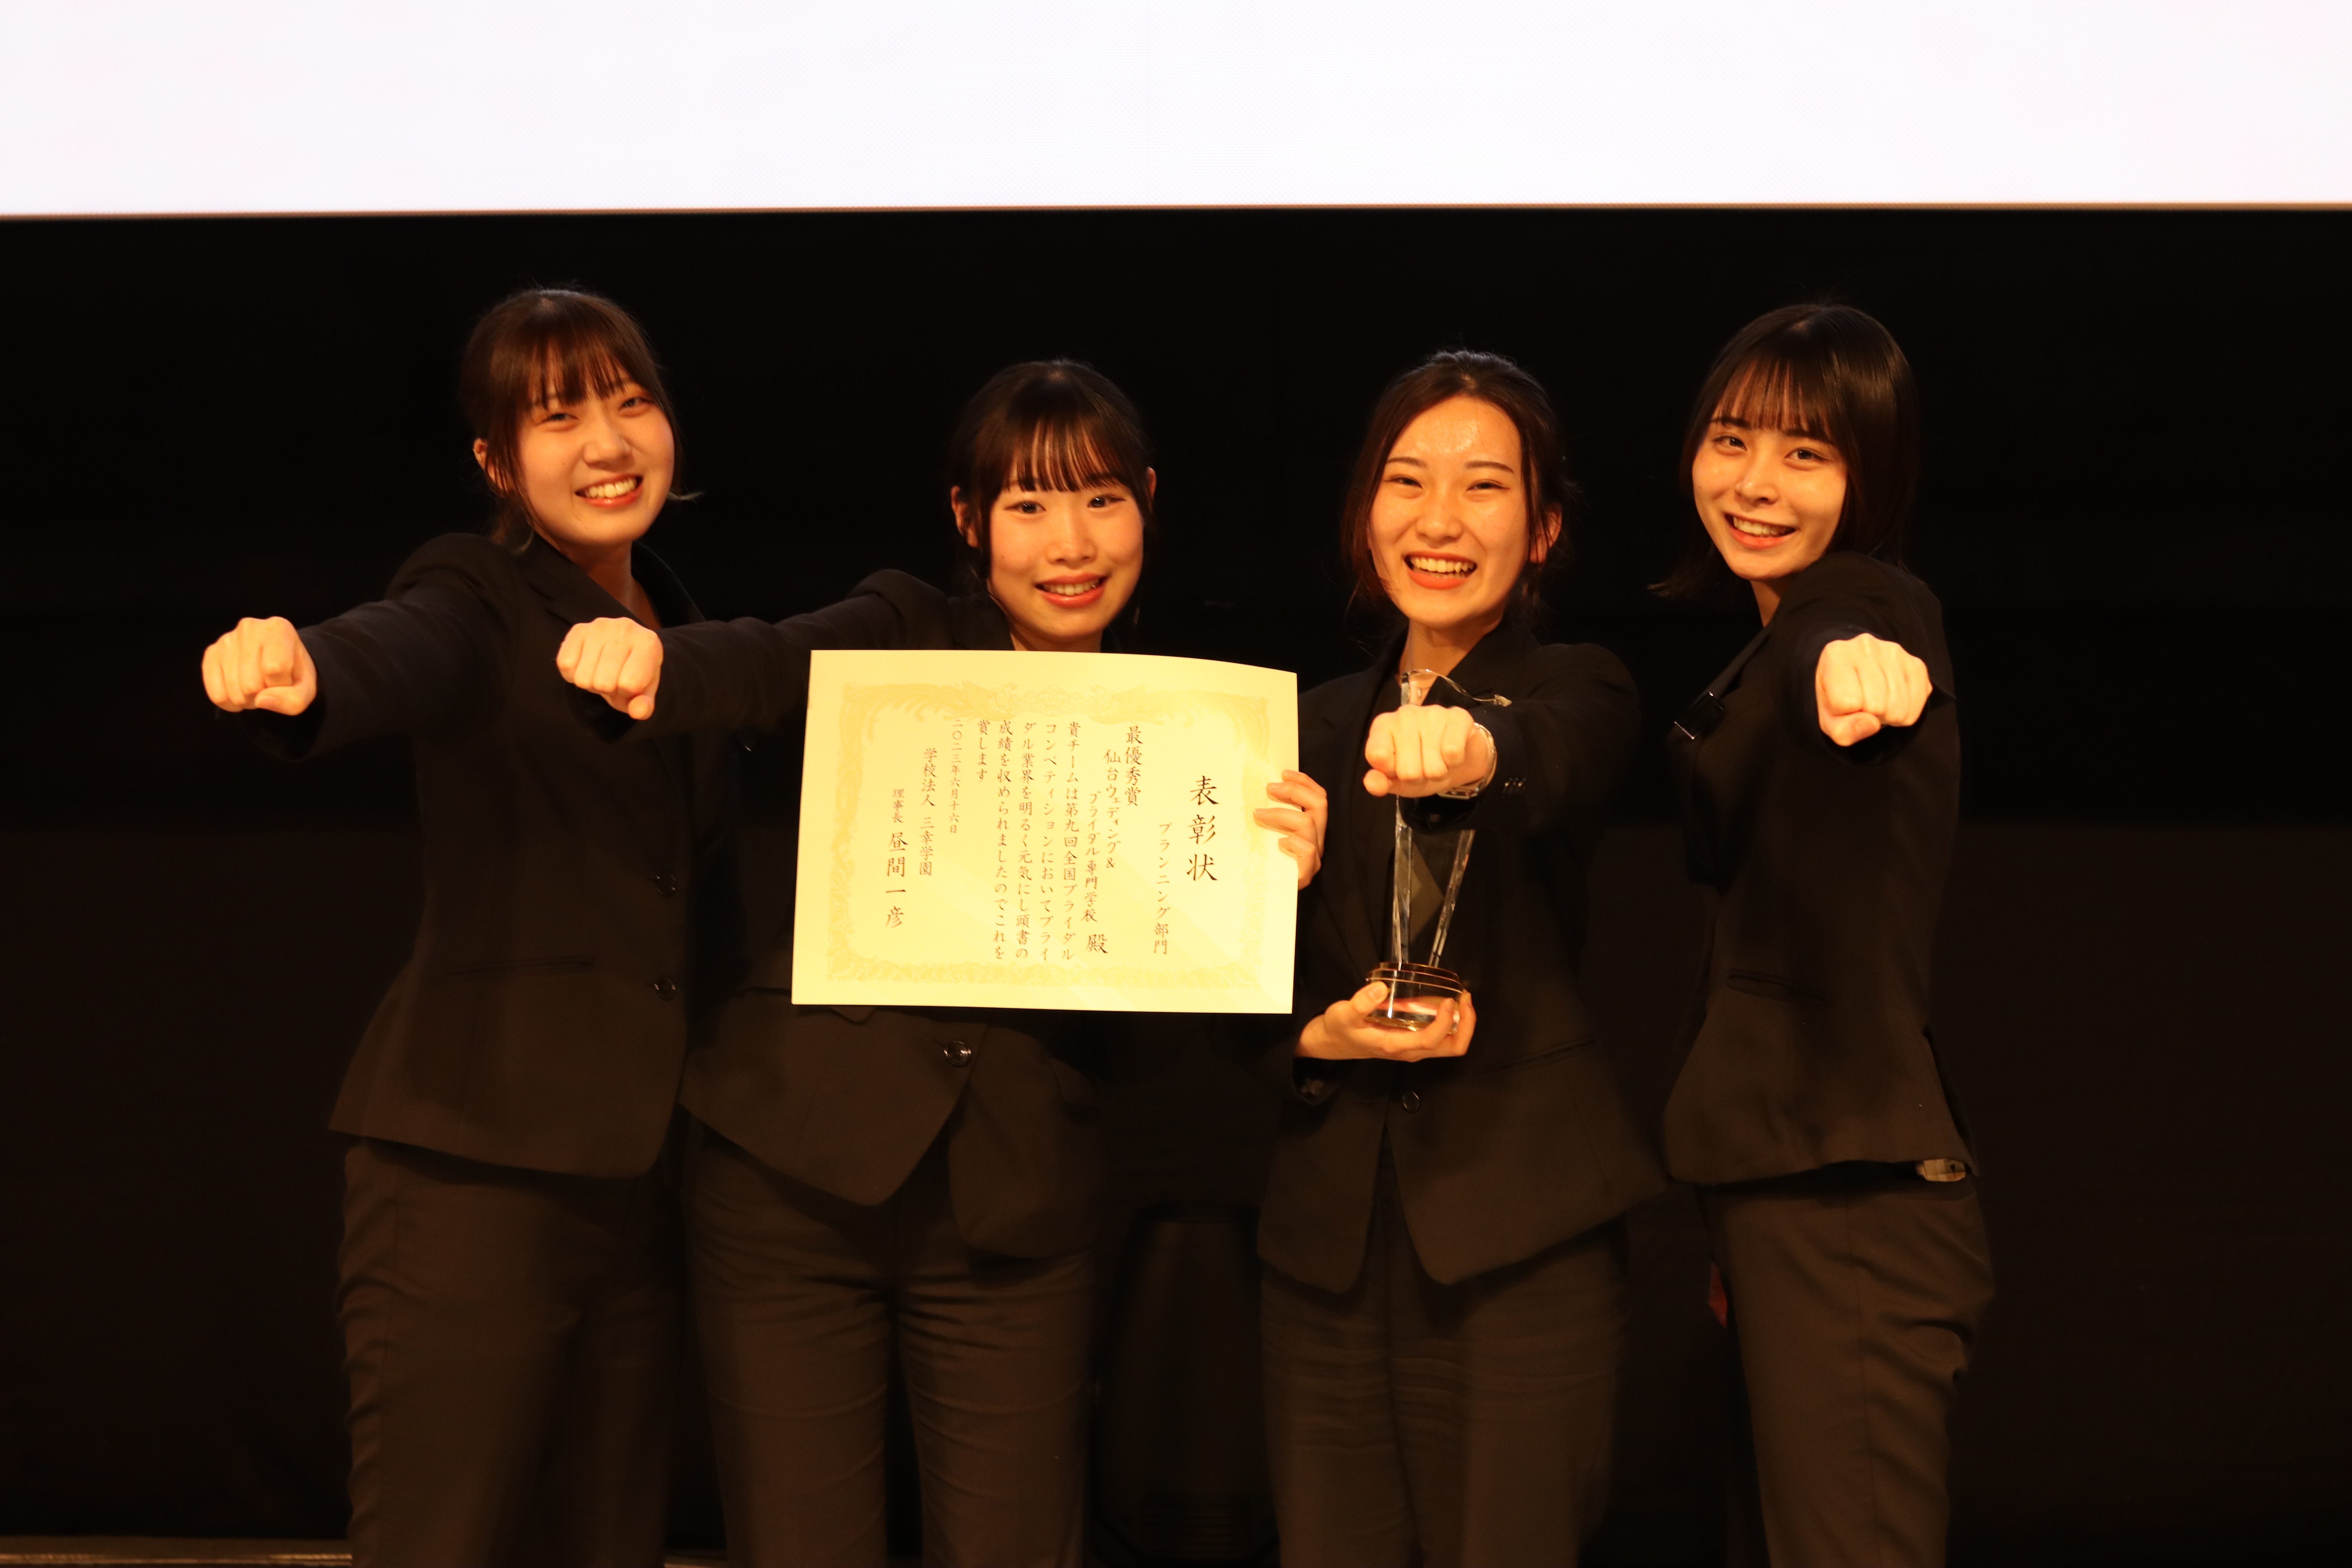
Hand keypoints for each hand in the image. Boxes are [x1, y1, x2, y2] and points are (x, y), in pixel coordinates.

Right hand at [201, 616, 316, 715]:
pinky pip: (217, 694)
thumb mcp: (305, 689)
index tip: (286, 678)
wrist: (278, 663)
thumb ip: (293, 699)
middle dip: (263, 694)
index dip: (282, 685)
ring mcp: (227, 640)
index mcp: (278, 628)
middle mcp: (249, 628)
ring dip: (247, 700)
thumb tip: (261, 700)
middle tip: (269, 686)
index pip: (275, 669)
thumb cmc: (293, 674)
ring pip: (233, 692)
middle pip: (251, 685)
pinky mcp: (211, 654)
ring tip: (256, 686)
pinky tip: (239, 690)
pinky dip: (230, 702)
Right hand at [557, 616, 663, 719]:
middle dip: (607, 688)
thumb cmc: (635, 672)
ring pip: (582, 678)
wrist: (623, 648)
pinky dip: (572, 673)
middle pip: (603, 683)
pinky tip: (585, 664)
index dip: (627, 692)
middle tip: (612, 677)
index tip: (630, 682)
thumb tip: (638, 712)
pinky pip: (565, 665)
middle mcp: (625, 629)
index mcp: (648, 643)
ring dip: (589, 682)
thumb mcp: (644, 691)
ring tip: (601, 670)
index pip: (629, 684)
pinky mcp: (578, 628)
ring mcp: (600, 626)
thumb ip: (644, 705)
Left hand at [1254, 769, 1329, 888]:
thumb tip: (1256, 791)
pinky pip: (1308, 850)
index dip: (1304, 782)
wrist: (1268, 898)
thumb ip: (1271, 816)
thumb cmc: (1266, 862)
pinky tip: (1277, 843)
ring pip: (1309, 824)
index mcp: (1311, 828)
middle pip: (1319, 805)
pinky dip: (1292, 842)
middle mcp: (1317, 840)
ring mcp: (1314, 857)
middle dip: (1295, 791)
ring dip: (1281, 814)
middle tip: (1270, 788)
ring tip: (1259, 815)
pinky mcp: (1307, 873)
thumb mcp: (1268, 834)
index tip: (1283, 772)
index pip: (1318, 798)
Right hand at [1296, 980, 1476, 1062]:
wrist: (1333, 1043)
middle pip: (1452, 1048)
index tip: (1449, 1000)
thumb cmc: (1340, 1029)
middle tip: (1465, 998)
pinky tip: (1446, 1004)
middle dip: (1467, 1025)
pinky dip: (1452, 1024)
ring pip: (1450, 1046)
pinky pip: (1442, 1039)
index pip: (1432, 1039)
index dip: (1446, 1021)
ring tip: (1462, 999)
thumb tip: (1380, 987)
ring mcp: (1413, 1049)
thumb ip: (1360, 1003)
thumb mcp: (1343, 1013)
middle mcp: (1410, 1051)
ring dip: (1463, 1024)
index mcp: (1396, 1045)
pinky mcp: (1413, 1042)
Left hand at [1363, 704, 1492, 797]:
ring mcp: (1431, 713)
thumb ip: (1380, 782)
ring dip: (1438, 773)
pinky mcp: (1457, 717)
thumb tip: (1371, 784)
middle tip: (1423, 766)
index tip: (1397, 767)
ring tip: (1438, 760)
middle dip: (1419, 777)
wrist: (1458, 756)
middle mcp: (1404, 715)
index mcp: (1383, 726)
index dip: (1391, 772)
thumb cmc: (1421, 765)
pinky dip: (1454, 763)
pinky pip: (1453, 754)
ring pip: (1433, 767)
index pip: (1378, 756)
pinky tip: (1451, 754)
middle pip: (1408, 771)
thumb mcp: (1396, 779)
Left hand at [1815, 633, 1930, 745]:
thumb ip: (1843, 730)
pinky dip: (1905, 714)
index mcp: (1836, 654)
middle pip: (1876, 706)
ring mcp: (1894, 652)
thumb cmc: (1838, 698)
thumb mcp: (1829, 719)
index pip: (1847, 703)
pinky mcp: (1916, 664)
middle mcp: (1865, 646)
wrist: (1856, 677)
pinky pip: (1916, 707)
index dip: (1845, 713)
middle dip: (1870, 715)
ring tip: (1877, 701)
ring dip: (1888, 716)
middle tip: (1863, 704)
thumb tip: (1871, 724)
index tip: (1843, 703)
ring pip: (1898, 709)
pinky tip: (1893, 700)